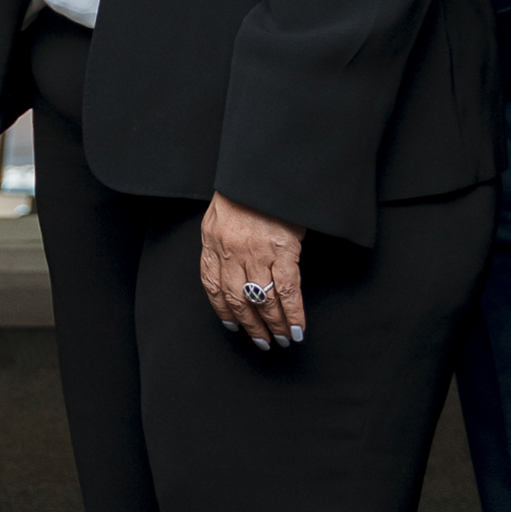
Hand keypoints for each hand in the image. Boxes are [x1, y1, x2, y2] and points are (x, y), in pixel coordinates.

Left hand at [199, 193, 304, 348]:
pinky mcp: (283, 250)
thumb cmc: (245, 190)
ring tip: (282, 339)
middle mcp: (231, 250)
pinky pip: (287, 289)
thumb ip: (222, 240)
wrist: (265, 169)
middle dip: (250, 324)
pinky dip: (293, 312)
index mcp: (212, 240)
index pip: (213, 285)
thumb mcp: (222, 213)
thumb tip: (230, 267)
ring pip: (262, 299)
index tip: (232, 325)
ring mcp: (257, 252)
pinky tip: (298, 327)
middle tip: (261, 341)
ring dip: (273, 324)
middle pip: (237, 298)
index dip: (223, 309)